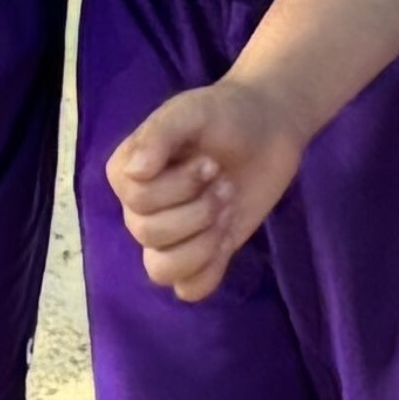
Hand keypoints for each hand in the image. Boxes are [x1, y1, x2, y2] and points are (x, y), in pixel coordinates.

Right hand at [106, 77, 305, 303]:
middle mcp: (140, 210)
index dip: (178, 186)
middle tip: (225, 182)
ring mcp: (170, 236)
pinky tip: (228, 238)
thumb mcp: (192, 110)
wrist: (270, 127)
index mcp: (128, 174)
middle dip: (199, 209)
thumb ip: (159, 133)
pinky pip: (189, 289)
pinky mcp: (201, 255)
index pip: (136, 201)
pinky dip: (211, 269)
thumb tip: (136, 172)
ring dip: (203, 241)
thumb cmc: (226, 114)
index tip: (208, 161)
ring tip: (228, 209)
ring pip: (161, 270)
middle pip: (149, 234)